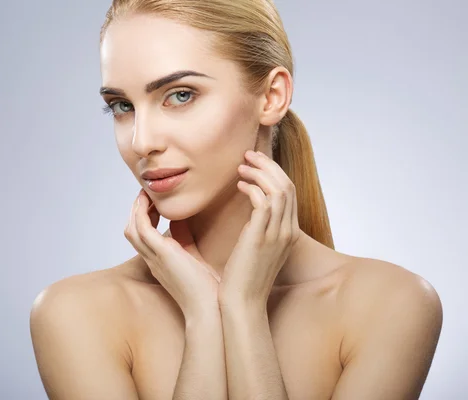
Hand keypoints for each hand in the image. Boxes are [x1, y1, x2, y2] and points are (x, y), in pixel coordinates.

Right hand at [124, 189, 220, 317]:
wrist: (209, 310)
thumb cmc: (209, 292)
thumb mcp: (197, 262)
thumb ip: (189, 244)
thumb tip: (188, 225)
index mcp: (161, 264)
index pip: (144, 238)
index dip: (146, 219)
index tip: (156, 205)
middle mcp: (153, 261)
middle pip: (132, 231)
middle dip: (137, 211)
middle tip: (148, 196)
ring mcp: (154, 257)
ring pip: (132, 228)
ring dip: (137, 209)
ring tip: (146, 194)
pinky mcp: (161, 252)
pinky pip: (142, 226)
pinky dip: (142, 211)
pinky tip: (151, 200)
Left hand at [218, 150, 300, 307]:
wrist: (242, 304)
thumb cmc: (243, 280)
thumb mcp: (256, 252)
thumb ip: (257, 233)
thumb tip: (248, 219)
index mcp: (287, 234)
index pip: (289, 194)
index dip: (274, 174)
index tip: (255, 165)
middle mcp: (287, 232)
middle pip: (287, 186)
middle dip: (268, 166)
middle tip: (249, 155)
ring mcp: (277, 235)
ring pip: (278, 191)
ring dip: (260, 173)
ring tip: (241, 166)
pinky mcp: (261, 238)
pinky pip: (264, 203)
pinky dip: (253, 189)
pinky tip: (239, 186)